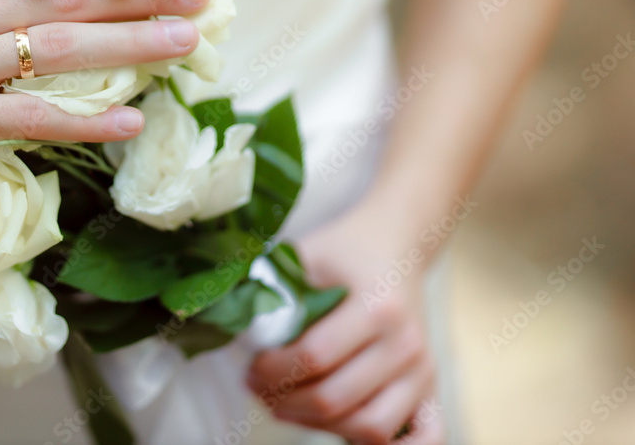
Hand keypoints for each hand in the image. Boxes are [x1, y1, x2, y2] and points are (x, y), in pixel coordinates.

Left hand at [248, 202, 445, 443]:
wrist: (397, 243)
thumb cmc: (345, 250)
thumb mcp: (305, 256)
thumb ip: (273, 292)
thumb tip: (236, 333)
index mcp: (377, 308)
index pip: (314, 357)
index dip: (272, 371)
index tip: (248, 368)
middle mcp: (406, 344)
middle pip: (337, 399)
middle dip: (285, 402)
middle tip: (258, 390)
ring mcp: (424, 370)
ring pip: (370, 428)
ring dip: (319, 426)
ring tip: (287, 407)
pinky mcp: (432, 385)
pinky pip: (426, 438)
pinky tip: (348, 431)